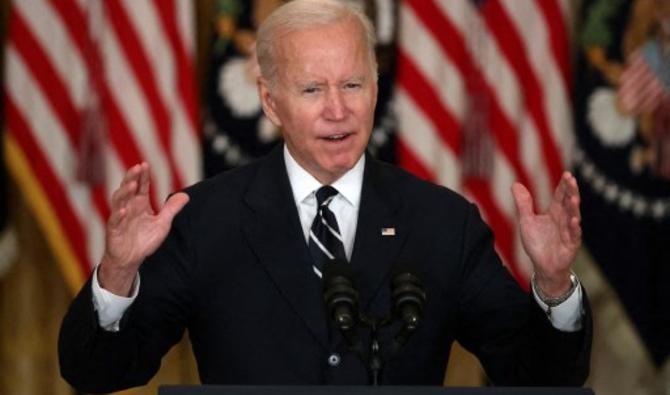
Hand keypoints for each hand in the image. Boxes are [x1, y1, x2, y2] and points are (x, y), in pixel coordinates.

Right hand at [99, 163, 188, 295]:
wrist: (131, 258)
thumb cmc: (144, 239)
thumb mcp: (162, 223)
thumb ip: (172, 209)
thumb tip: (186, 195)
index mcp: (139, 204)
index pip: (141, 186)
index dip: (143, 176)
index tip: (145, 164)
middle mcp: (128, 207)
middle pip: (128, 189)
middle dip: (131, 178)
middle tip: (137, 167)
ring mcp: (120, 218)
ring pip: (118, 201)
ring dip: (124, 193)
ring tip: (132, 185)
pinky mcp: (114, 231)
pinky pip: (115, 221)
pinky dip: (118, 215)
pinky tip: (123, 210)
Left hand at [512, 172, 581, 296]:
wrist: (543, 266)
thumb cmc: (537, 243)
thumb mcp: (527, 221)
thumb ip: (523, 204)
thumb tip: (516, 184)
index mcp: (555, 213)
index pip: (560, 196)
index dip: (563, 186)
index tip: (567, 174)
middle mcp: (564, 220)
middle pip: (568, 203)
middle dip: (571, 191)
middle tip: (572, 179)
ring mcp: (569, 232)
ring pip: (573, 217)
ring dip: (574, 207)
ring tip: (574, 197)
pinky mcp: (571, 245)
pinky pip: (573, 235)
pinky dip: (574, 228)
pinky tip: (574, 220)